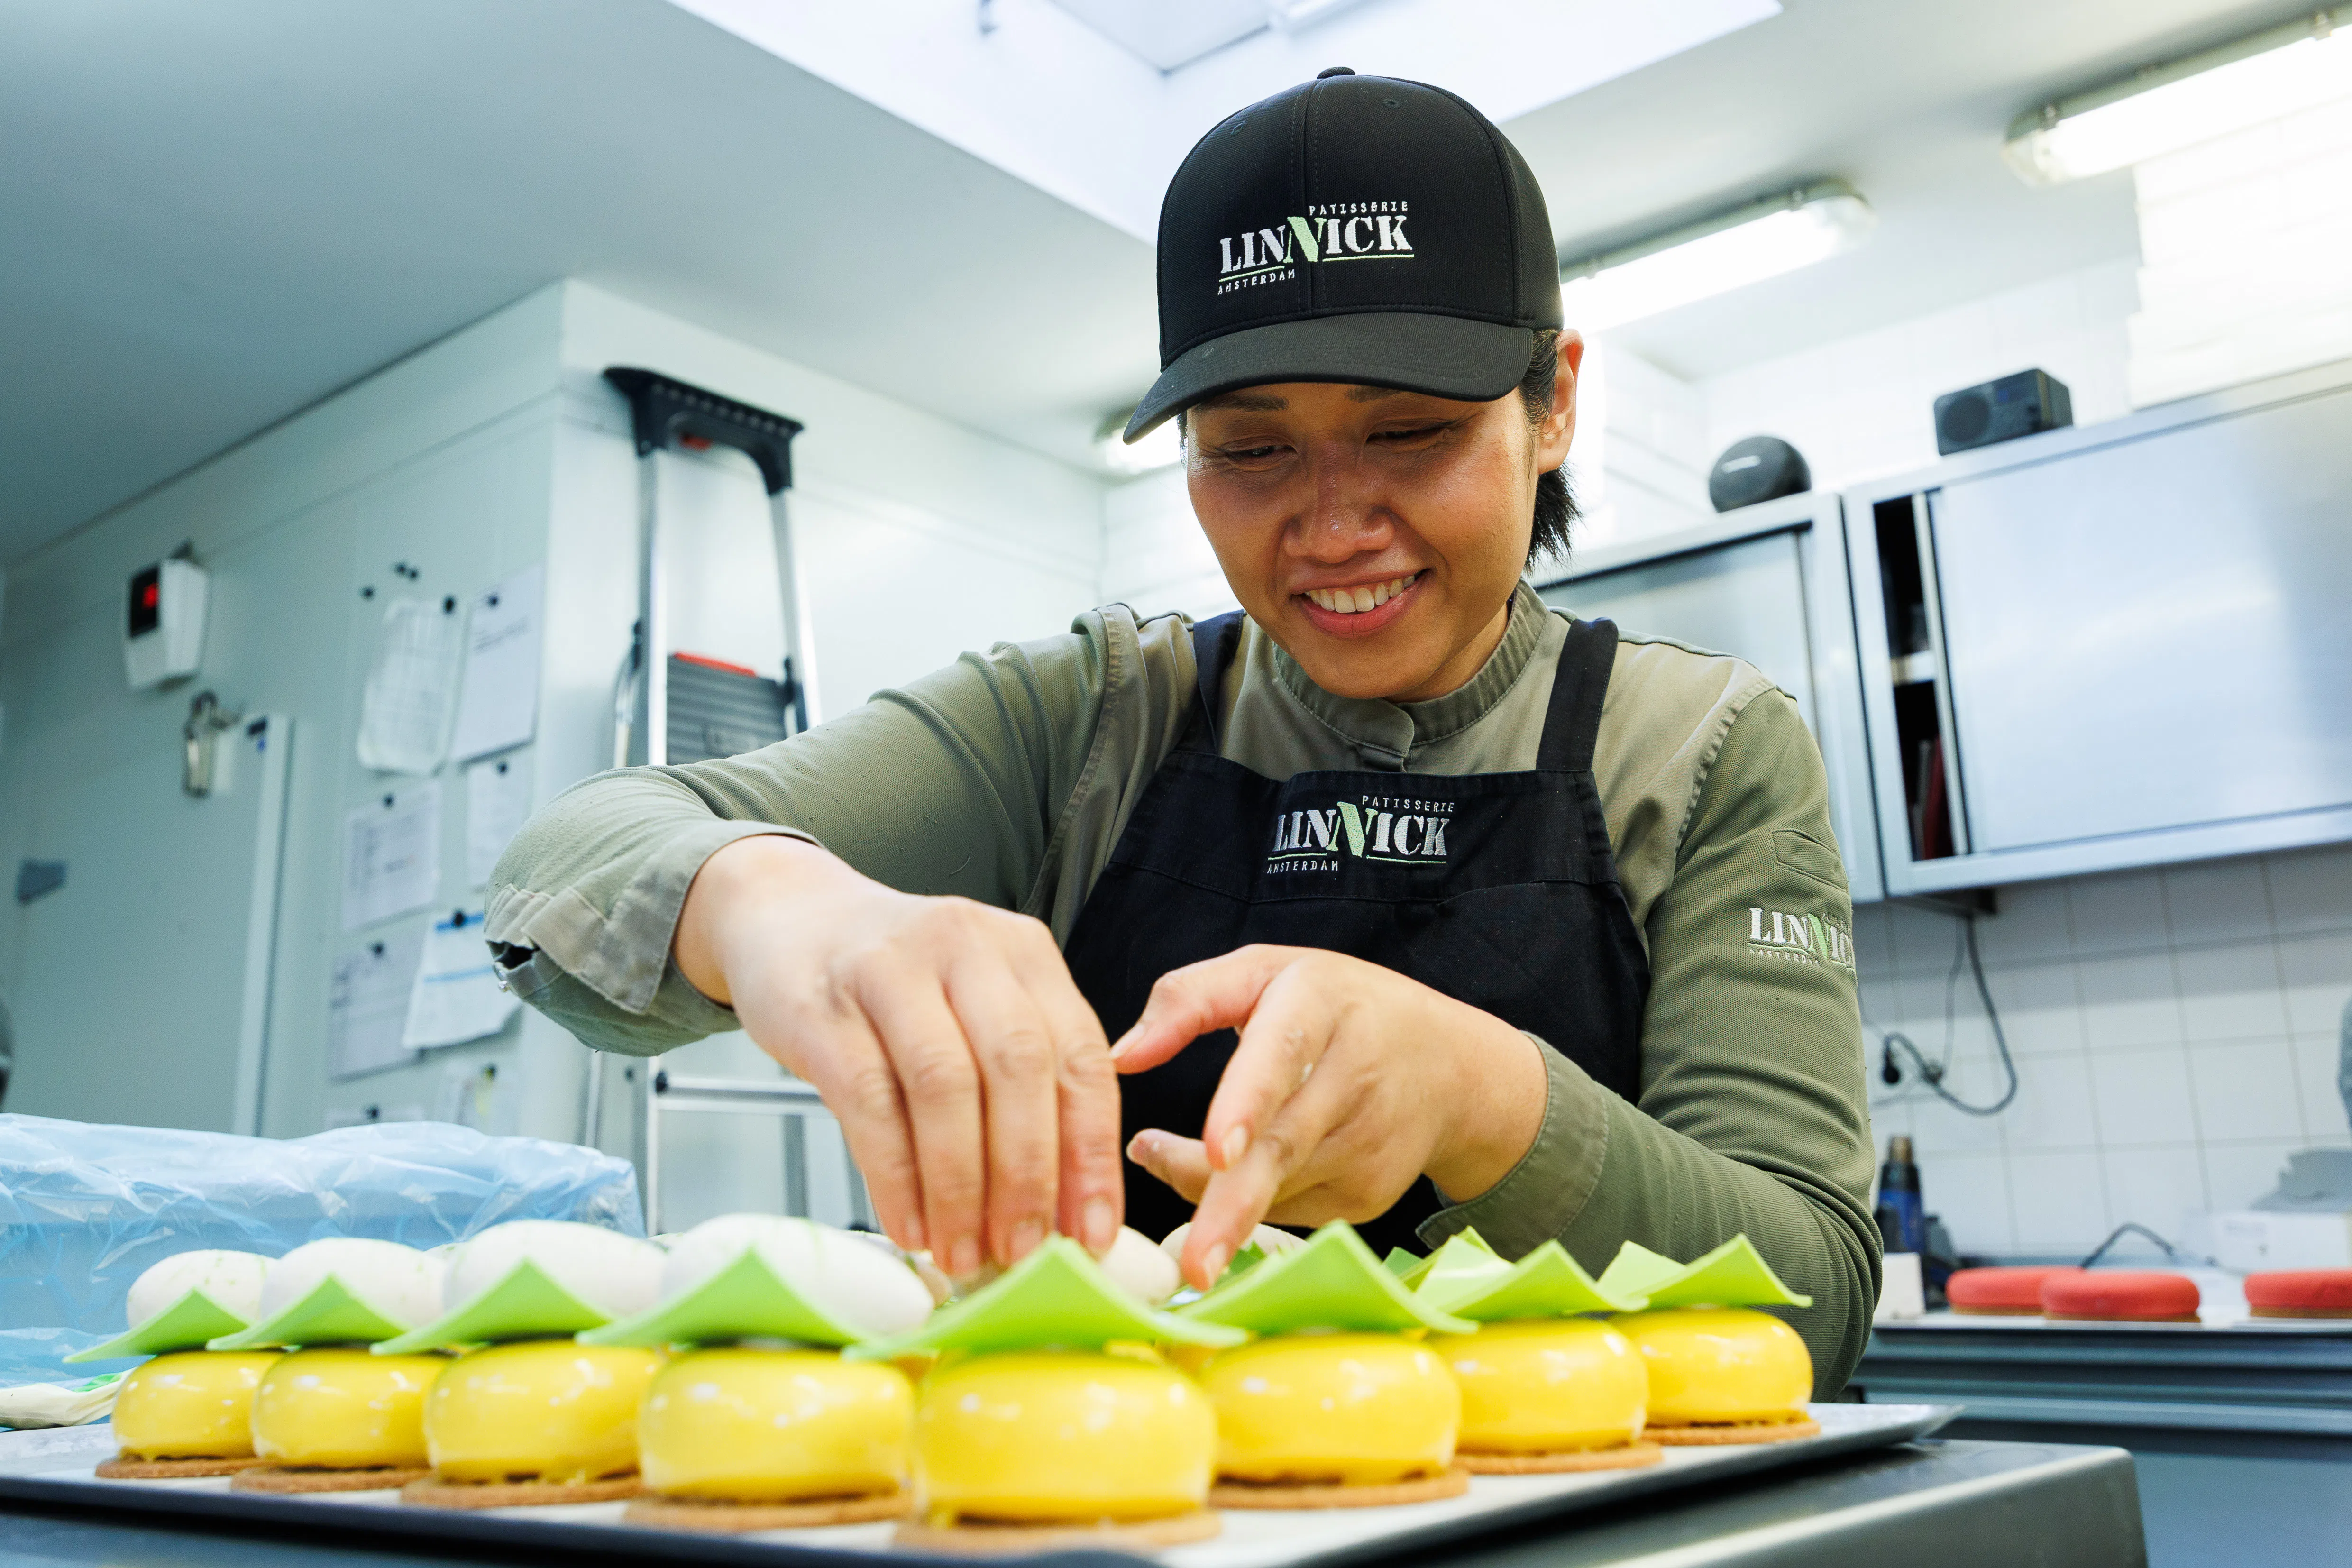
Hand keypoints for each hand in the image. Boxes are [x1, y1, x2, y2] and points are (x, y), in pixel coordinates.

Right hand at [673, 835, 1122, 1277]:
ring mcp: (890, 970)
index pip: (1081, 1057)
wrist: (787, 920)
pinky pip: (870, 1103)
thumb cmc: (897, 985)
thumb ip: (1026, 1085)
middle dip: (1027, 1175)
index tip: (1091, 1234)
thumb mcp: (976, 1006)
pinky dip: (896, 1178)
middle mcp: (966, 947)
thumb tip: (1064, 1210)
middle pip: (1018, 1069)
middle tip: (1023, 1252)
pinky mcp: (823, 1007)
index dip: (1091, 1154)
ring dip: (960, 1187)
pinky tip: (909, 1226)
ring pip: (944, 1087)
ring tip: (962, 1254)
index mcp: (1024, 952)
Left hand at [1111, 945, 1544, 1289]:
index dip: (1248, 1104)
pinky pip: (1288, 1212)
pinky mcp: (1368, 1194)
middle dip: (1233, 1208)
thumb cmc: (1338, 1009)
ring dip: (1211, 1200)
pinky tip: (1229, 1177)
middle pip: (1284, 1148)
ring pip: (1275, 1189)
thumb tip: (1121, 1057)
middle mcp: (1352, 1077)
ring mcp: (1367, 1145)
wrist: (1451, 1066)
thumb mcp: (1266, 972)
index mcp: (1320, 1007)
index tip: (1216, 1151)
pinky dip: (1247, 1205)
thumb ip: (1188, 999)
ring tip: (1161, 1160)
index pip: (1282, 1056)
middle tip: (1193, 1262)